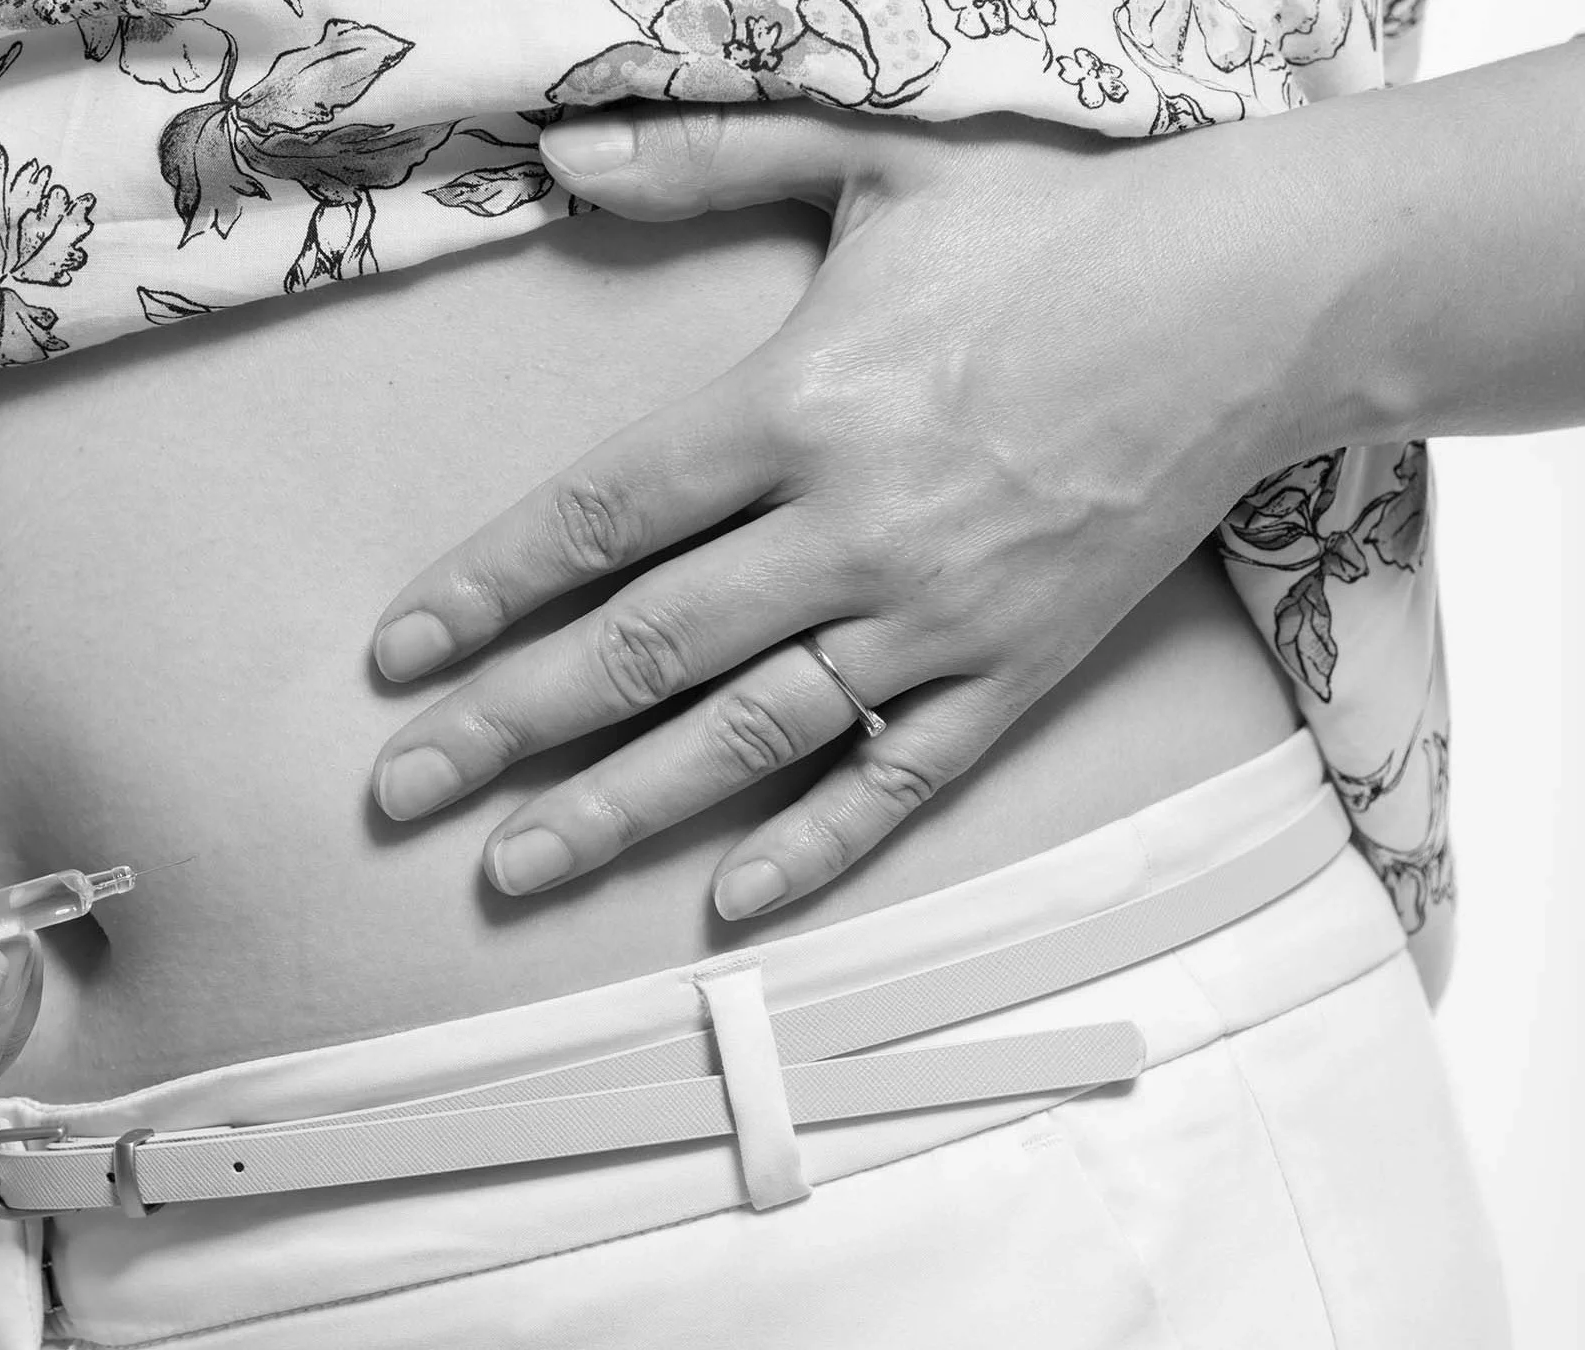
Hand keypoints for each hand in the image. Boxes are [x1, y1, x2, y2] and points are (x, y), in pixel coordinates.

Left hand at [368, 104, 1338, 918]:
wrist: (1253, 306)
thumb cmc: (1053, 231)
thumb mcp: (875, 163)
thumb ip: (709, 157)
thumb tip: (564, 150)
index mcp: (797, 405)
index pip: (601, 516)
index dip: (486, 589)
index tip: (394, 656)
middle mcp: (851, 527)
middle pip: (643, 647)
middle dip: (506, 726)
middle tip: (398, 793)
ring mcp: (934, 615)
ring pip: (748, 735)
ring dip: (618, 809)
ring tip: (509, 868)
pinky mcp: (1014, 673)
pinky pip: (897, 779)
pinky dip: (814, 844)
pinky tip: (725, 901)